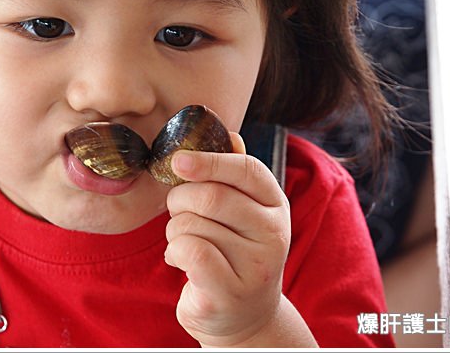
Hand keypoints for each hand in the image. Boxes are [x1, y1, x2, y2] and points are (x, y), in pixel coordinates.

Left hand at [164, 133, 308, 346]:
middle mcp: (274, 234)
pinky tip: (182, 261)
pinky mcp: (230, 292)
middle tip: (177, 211)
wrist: (243, 316)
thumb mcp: (242, 212)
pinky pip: (189, 251)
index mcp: (275, 205)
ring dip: (175, 230)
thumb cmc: (233, 252)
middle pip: (211, 196)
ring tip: (187, 243)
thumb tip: (229, 134)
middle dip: (180, 200)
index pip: (247, 169)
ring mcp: (255, 266)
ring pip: (192, 224)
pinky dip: (174, 252)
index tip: (178, 160)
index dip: (210, 160)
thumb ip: (234, 175)